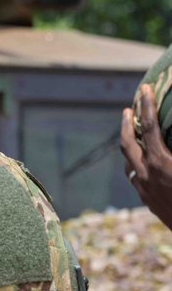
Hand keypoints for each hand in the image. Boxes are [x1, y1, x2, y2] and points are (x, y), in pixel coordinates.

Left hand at [121, 84, 171, 229]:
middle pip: (128, 144)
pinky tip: (143, 163)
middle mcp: (147, 175)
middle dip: (127, 124)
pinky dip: (137, 165)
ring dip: (130, 146)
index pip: (150, 126)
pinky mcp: (148, 202)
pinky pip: (136, 179)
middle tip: (128, 110)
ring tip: (134, 134)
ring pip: (129, 164)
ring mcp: (145, 190)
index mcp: (161, 162)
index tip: (145, 88)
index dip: (147, 105)